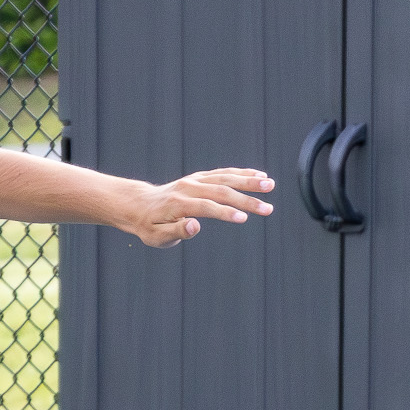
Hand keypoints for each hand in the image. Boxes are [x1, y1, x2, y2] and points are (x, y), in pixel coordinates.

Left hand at [119, 168, 273, 247]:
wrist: (139, 205)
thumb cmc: (149, 226)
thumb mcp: (156, 236)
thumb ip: (175, 232)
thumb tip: (195, 227)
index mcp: (178, 204)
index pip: (206, 207)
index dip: (224, 213)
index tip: (244, 218)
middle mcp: (188, 188)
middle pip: (221, 191)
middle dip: (246, 200)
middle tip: (268, 209)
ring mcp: (195, 180)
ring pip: (225, 178)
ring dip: (249, 181)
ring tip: (270, 185)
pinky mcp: (199, 177)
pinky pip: (223, 173)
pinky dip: (241, 173)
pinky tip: (259, 176)